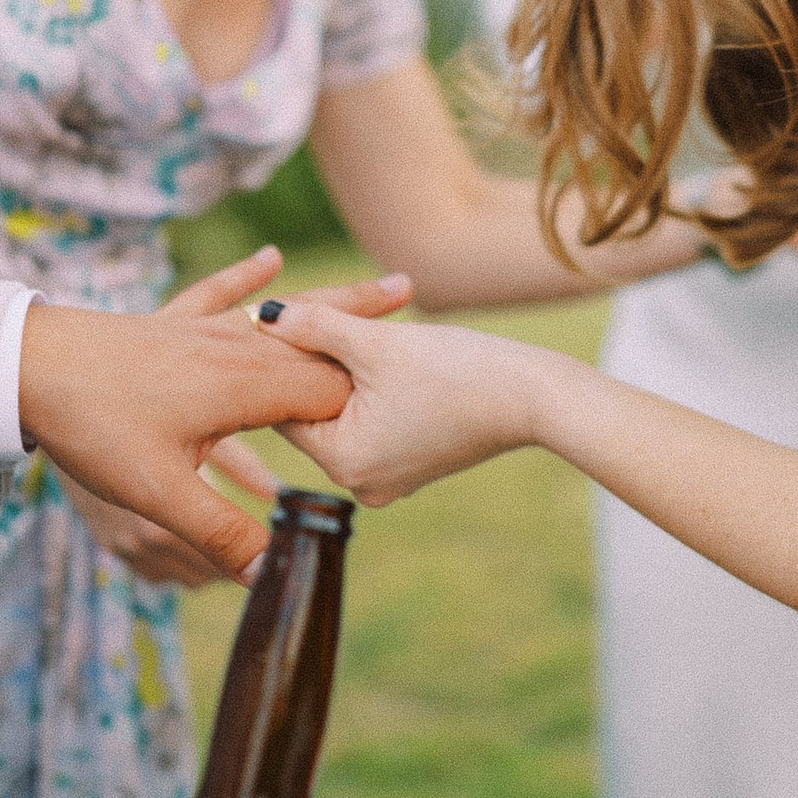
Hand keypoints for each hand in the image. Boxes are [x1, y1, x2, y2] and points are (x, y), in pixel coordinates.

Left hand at [17, 247, 412, 578]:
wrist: (27, 366)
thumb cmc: (94, 426)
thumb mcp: (161, 494)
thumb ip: (223, 535)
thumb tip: (275, 578)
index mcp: (248, 386)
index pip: (332, 393)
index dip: (371, 402)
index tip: (413, 405)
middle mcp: (238, 348)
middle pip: (323, 342)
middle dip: (373, 331)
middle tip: (424, 304)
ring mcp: (206, 330)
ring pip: (286, 317)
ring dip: (337, 303)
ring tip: (391, 287)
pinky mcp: (172, 323)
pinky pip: (220, 295)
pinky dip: (247, 278)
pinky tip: (268, 258)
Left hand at [257, 303, 559, 505]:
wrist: (534, 397)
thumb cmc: (458, 371)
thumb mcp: (377, 344)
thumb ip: (316, 327)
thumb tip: (263, 314)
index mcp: (344, 463)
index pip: (286, 407)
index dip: (283, 360)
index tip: (281, 321)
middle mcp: (362, 483)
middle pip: (317, 412)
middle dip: (317, 367)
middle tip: (313, 317)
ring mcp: (391, 477)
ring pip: (348, 414)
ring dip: (350, 375)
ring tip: (358, 334)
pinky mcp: (416, 464)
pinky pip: (377, 423)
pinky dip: (377, 392)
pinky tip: (393, 359)